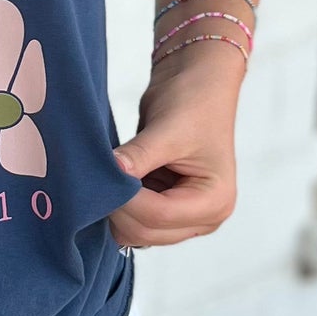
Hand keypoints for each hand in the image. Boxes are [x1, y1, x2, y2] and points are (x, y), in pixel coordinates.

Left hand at [108, 51, 241, 247]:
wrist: (197, 82)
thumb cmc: (195, 101)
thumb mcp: (167, 129)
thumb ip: (138, 157)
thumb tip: (106, 176)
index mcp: (216, 200)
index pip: (159, 216)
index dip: (125, 199)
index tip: (104, 173)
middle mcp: (206, 217)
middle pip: (147, 233)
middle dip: (119, 207)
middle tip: (100, 174)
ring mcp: (186, 217)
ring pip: (137, 233)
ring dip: (118, 208)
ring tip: (111, 173)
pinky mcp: (167, 209)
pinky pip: (134, 221)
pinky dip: (121, 205)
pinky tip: (117, 178)